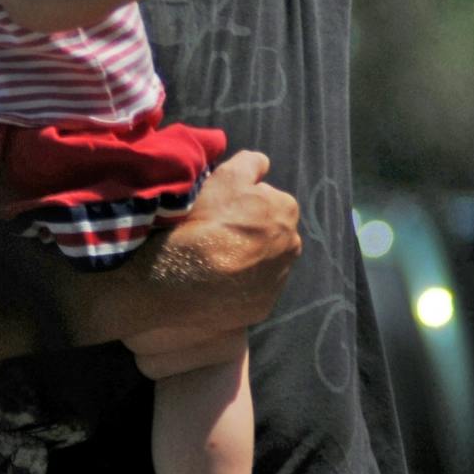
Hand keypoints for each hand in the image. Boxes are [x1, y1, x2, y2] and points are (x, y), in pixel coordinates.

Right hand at [63, 149, 300, 350]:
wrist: (183, 280)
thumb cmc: (205, 221)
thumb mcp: (225, 176)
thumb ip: (249, 164)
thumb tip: (262, 163)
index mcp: (286, 212)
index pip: (269, 200)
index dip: (244, 202)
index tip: (221, 209)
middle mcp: (291, 248)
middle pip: (270, 234)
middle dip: (251, 234)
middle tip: (216, 235)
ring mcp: (277, 283)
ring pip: (261, 265)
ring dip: (245, 261)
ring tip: (211, 262)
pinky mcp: (261, 310)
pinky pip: (250, 293)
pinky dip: (237, 289)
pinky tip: (213, 286)